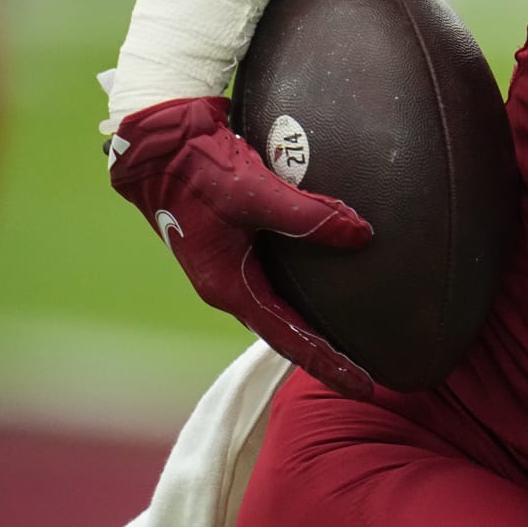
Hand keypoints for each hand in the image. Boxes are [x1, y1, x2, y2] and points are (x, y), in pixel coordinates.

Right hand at [107, 96, 375, 398]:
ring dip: (317, 321)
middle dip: (326, 353)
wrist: (157, 141)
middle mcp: (229, 285)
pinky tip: (337, 272)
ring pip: (283, 303)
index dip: (328, 362)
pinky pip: (281, 273)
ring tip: (359, 331)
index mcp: (228, 287)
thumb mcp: (252, 191)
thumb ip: (306, 214)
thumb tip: (362, 235)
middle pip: (287, 330)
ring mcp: (231, 265)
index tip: (365, 386)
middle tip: (370, 371)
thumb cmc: (197, 168)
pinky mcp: (238, 242)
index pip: (289, 338)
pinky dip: (309, 283)